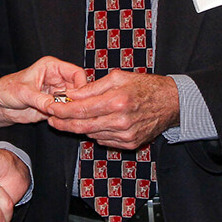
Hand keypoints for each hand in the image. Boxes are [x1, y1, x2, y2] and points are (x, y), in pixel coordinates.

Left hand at [0, 56, 88, 130]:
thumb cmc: (7, 90)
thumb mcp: (24, 93)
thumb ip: (41, 100)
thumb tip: (57, 107)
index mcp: (52, 67)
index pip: (76, 73)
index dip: (81, 86)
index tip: (78, 98)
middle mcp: (56, 79)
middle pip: (79, 89)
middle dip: (77, 100)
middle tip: (73, 111)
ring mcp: (56, 94)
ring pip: (74, 101)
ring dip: (71, 110)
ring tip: (64, 117)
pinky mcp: (54, 106)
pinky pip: (66, 112)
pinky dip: (65, 117)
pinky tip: (60, 121)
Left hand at [46, 69, 179, 149]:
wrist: (170, 102)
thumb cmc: (145, 86)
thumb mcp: (118, 78)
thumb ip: (92, 88)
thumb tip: (71, 94)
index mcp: (117, 101)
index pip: (81, 109)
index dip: (62, 110)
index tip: (50, 108)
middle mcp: (121, 121)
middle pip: (83, 126)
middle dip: (64, 123)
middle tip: (51, 119)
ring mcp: (126, 135)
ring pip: (92, 134)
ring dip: (79, 127)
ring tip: (71, 119)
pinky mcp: (130, 144)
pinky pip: (104, 140)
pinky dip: (95, 132)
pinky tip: (94, 123)